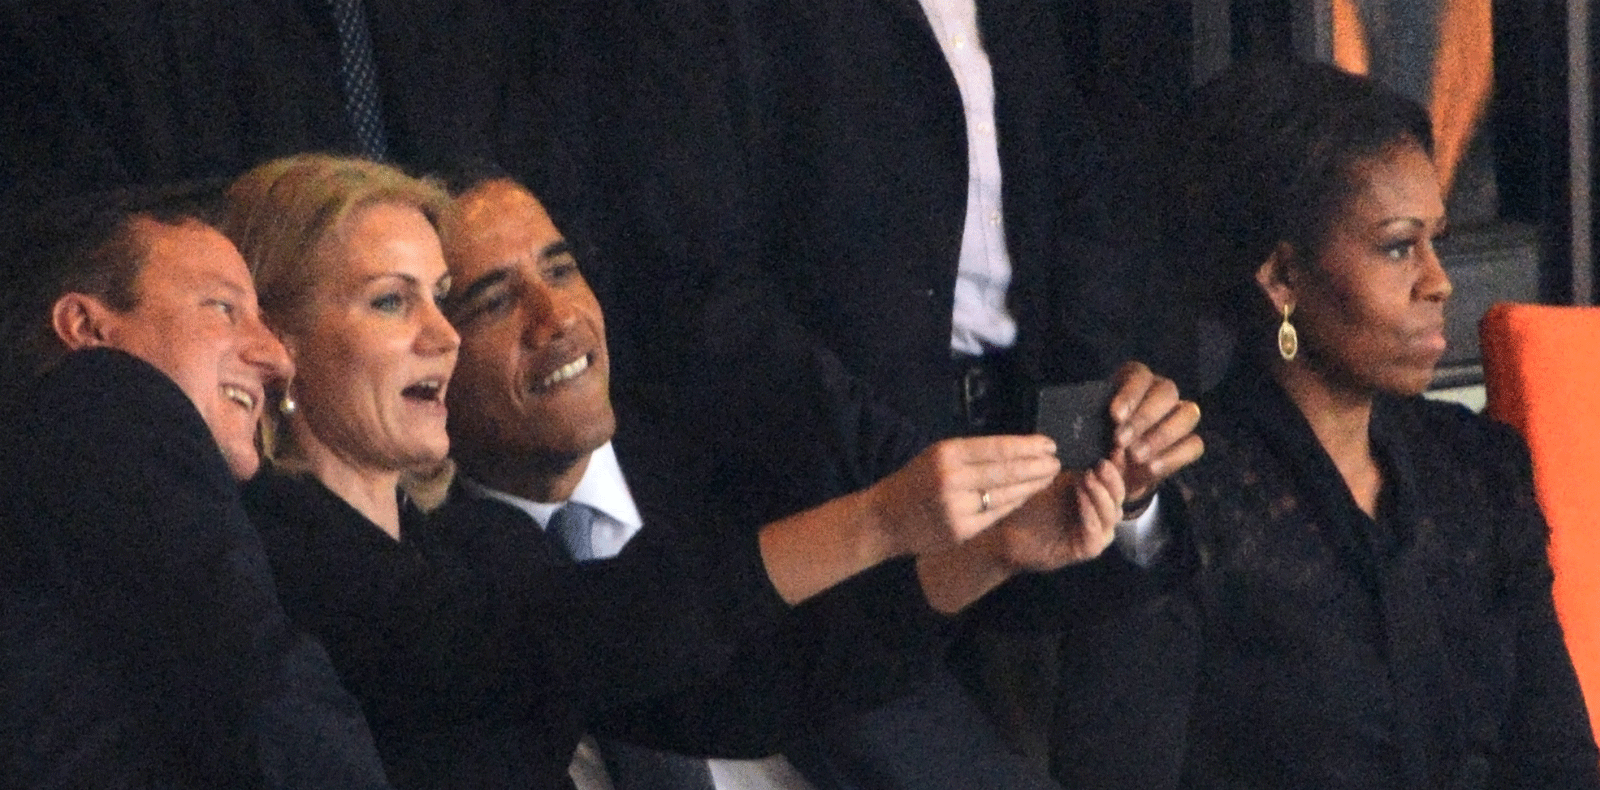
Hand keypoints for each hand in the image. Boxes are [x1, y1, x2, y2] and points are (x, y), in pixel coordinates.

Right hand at [867, 434, 1060, 555]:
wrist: (885, 518)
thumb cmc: (916, 482)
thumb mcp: (936, 456)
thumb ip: (971, 454)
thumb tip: (1016, 449)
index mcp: (946, 454)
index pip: (996, 448)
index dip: (1027, 446)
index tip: (1049, 444)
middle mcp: (951, 479)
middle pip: (1006, 471)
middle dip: (1036, 466)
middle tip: (1057, 461)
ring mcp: (956, 507)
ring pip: (1005, 494)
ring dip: (1032, 485)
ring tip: (1049, 476)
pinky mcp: (960, 530)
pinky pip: (996, 514)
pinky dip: (1015, 503)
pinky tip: (1028, 495)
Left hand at [974, 461, 1123, 572]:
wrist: (1007, 532)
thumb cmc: (1030, 503)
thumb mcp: (1052, 478)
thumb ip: (1072, 464)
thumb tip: (1085, 435)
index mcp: (1096, 495)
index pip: (1116, 479)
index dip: (1119, 465)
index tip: (1116, 448)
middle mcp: (1100, 515)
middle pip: (1119, 497)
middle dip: (1112, 479)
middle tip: (1100, 464)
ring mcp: (1095, 534)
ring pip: (1112, 516)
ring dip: (1101, 495)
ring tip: (1088, 479)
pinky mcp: (1084, 550)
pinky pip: (1096, 535)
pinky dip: (1091, 516)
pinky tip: (1081, 500)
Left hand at [1107, 361, 1203, 504]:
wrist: (1111, 471)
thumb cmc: (1096, 440)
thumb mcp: (1090, 430)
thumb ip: (1095, 425)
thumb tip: (1098, 427)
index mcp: (1136, 379)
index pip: (1139, 377)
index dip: (1130, 395)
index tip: (1115, 416)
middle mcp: (1162, 392)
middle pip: (1167, 392)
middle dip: (1143, 418)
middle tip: (1121, 440)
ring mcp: (1181, 415)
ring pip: (1187, 414)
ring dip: (1160, 436)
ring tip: (1135, 456)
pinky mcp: (1191, 442)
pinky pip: (1194, 444)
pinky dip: (1173, 457)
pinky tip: (1150, 468)